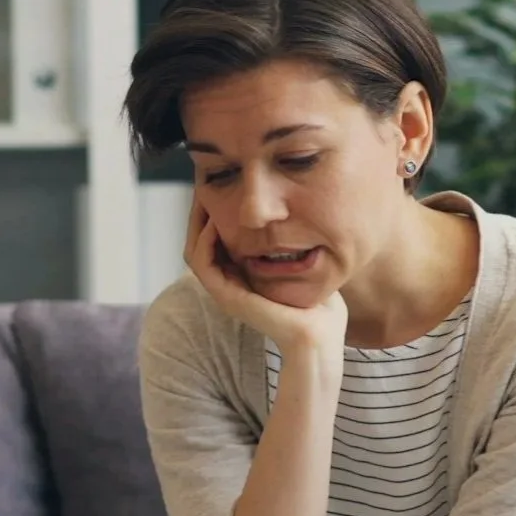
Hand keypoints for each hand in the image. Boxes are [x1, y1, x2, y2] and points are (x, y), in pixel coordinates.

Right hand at [184, 201, 348, 360]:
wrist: (320, 331)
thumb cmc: (318, 300)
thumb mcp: (302, 260)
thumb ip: (291, 241)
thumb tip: (294, 213)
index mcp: (242, 276)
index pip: (214, 240)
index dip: (212, 212)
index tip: (219, 185)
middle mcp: (229, 283)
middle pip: (199, 242)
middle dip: (200, 213)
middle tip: (203, 185)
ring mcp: (225, 291)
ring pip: (194, 251)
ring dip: (196, 223)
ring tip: (204, 197)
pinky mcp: (227, 297)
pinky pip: (202, 264)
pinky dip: (204, 241)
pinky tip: (214, 221)